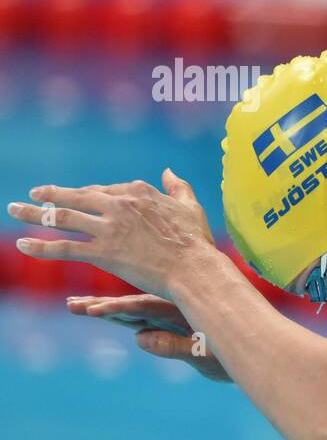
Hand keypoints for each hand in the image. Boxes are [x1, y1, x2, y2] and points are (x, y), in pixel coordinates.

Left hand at [8, 169, 217, 299]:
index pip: (104, 190)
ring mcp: (109, 228)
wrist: (194, 268)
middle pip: (76, 197)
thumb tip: (168, 171)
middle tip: (33, 194)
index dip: (87, 194)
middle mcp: (119, 205)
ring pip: (62, 217)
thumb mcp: (190, 206)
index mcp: (138, 192)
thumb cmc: (196, 241)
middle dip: (50, 194)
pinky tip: (23, 244)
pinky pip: (65, 247)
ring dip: (34, 213)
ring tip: (14, 209)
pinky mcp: (103, 252)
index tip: (75, 198)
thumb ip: (178, 187)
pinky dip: (41, 246)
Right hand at [67, 293, 232, 382]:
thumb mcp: (206, 354)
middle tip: (73, 305)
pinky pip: (141, 321)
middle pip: (133, 306)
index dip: (119, 309)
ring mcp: (171, 317)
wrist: (251, 351)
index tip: (94, 309)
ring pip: (133, 312)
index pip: (146, 307)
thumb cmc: (232, 354)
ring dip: (106, 309)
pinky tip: (98, 311)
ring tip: (76, 305)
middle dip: (103, 305)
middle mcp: (175, 309)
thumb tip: (140, 339)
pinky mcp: (170, 326)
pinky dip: (121, 316)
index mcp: (184, 310)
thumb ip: (175, 346)